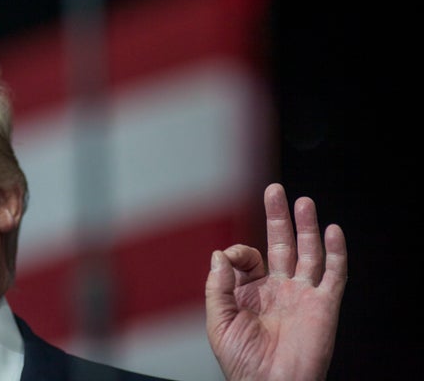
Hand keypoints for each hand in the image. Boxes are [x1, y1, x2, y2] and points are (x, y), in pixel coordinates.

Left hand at [205, 183, 346, 380]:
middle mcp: (278, 289)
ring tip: (303, 202)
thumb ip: (218, 287)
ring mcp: (302, 295)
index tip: (231, 259)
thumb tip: (219, 254)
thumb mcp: (219, 322)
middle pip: (280, 243)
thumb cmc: (243, 363)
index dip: (238, 252)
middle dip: (277, 216)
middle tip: (274, 190)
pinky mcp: (323, 306)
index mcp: (251, 292)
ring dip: (307, 227)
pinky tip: (333, 231)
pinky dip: (336, 253)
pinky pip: (334, 275)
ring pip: (308, 252)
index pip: (247, 257)